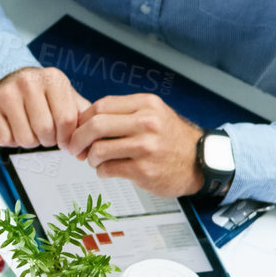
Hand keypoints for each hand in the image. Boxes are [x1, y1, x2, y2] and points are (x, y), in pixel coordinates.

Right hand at [0, 66, 88, 149]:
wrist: (7, 79)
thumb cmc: (40, 93)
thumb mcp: (64, 96)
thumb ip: (80, 118)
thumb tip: (85, 149)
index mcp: (52, 79)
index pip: (66, 119)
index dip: (68, 138)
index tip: (66, 142)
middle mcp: (29, 83)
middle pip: (45, 130)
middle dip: (49, 140)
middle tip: (46, 135)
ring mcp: (7, 94)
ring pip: (25, 139)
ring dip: (31, 142)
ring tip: (30, 129)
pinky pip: (6, 140)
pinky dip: (12, 141)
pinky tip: (14, 128)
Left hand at [68, 95, 201, 195]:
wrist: (200, 162)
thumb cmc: (172, 139)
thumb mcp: (154, 114)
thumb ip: (123, 113)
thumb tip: (84, 120)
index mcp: (146, 104)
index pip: (101, 106)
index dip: (83, 119)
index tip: (78, 129)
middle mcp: (147, 123)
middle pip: (95, 126)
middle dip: (78, 139)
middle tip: (75, 147)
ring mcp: (146, 147)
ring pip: (98, 149)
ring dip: (91, 158)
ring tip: (96, 160)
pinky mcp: (144, 170)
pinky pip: (108, 169)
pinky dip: (101, 171)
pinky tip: (108, 170)